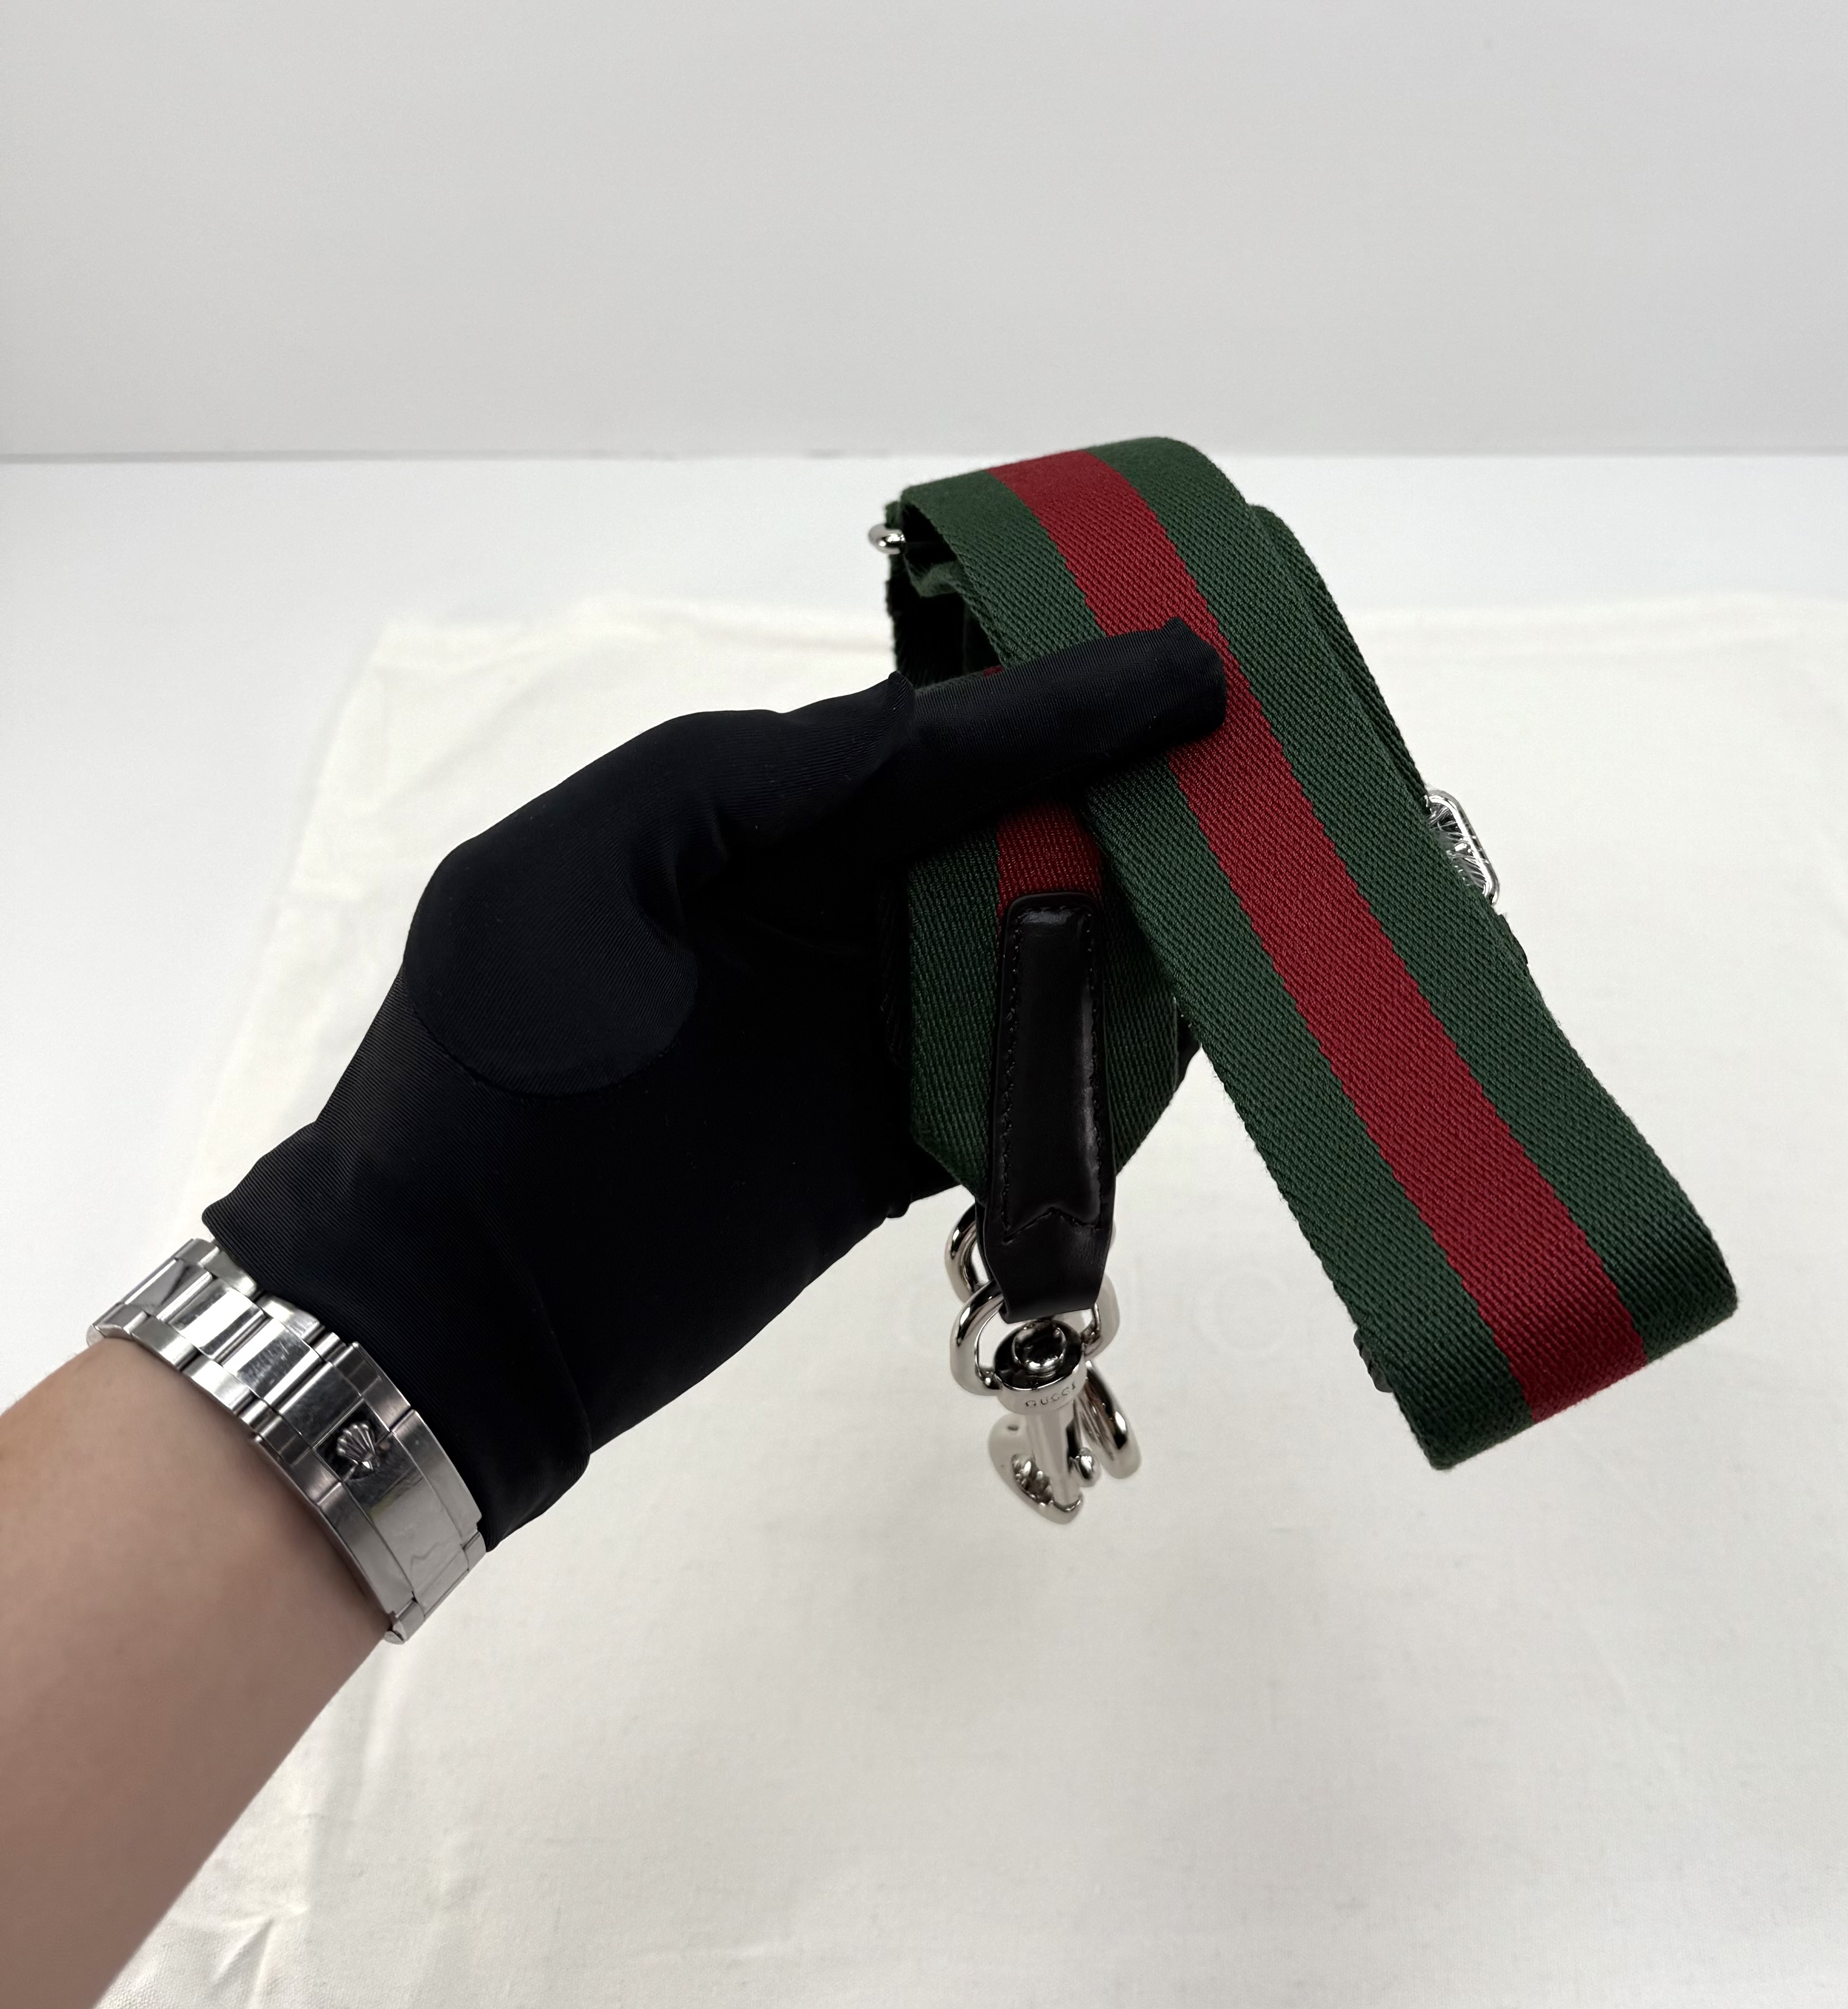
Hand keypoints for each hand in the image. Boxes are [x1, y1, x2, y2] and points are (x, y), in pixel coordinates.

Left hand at [207, 624, 1223, 1543]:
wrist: (437, 1338)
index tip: (1181, 670)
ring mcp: (841, 1028)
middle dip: (1106, 791)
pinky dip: (1087, 1061)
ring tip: (1248, 880)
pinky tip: (1176, 1026)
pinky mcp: (872, 1143)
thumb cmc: (490, 1104)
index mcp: (725, 823)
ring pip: (1011, 947)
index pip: (915, 741)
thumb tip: (911, 737)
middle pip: (982, 825)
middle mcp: (798, 906)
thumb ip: (740, 791)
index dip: (1050, 706)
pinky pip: (1007, 1083)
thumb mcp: (578, 887)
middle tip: (1249, 755)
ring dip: (1116, 921)